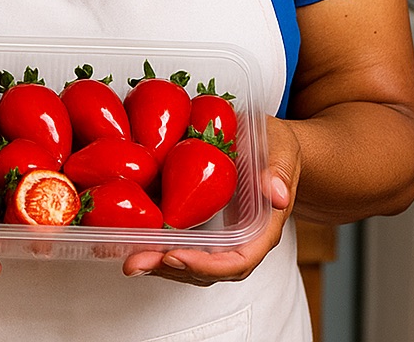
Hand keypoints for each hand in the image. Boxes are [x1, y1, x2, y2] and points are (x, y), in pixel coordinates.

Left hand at [121, 116, 300, 284]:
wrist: (271, 143)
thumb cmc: (279, 147)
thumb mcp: (283, 151)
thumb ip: (279, 171)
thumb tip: (277, 195)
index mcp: (262, 230)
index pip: (237, 262)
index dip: (205, 265)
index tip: (174, 257)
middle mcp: (240, 241)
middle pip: (207, 269)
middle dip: (170, 269)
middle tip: (136, 263)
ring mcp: (220, 235)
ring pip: (190, 262)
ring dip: (158, 263)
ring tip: (129, 258)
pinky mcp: (202, 222)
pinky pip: (181, 242)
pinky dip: (157, 245)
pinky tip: (132, 239)